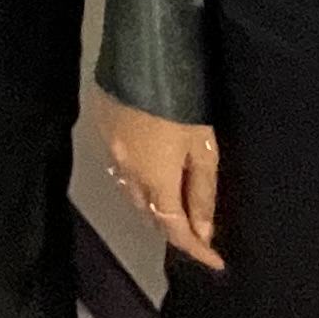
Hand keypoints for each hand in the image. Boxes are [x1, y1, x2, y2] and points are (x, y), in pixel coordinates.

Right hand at [98, 96, 224, 270]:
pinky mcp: (102, 130)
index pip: (175, 229)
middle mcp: (128, 172)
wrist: (143, 55)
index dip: (196, 249)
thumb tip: (204, 231)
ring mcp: (111, 151)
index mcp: (157, 179)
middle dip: (172, 228)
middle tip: (197, 230)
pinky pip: (120, 169)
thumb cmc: (183, 103)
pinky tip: (148, 170)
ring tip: (174, 204)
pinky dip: (137, 181)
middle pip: (150, 214)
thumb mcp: (204, 148)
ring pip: (131, 194)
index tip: (215, 262)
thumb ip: (203, 193)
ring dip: (153, 205)